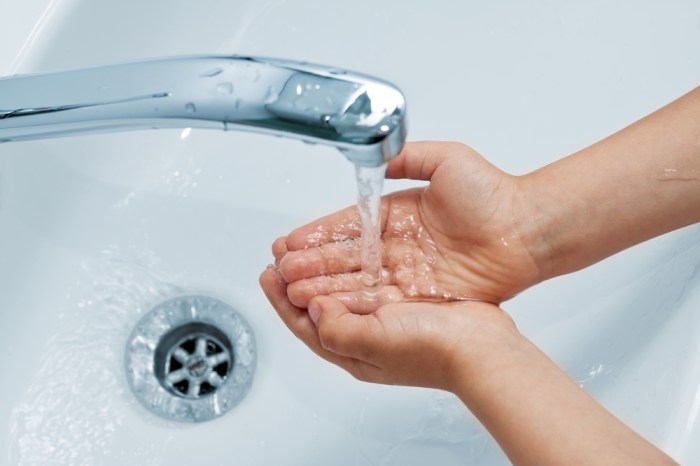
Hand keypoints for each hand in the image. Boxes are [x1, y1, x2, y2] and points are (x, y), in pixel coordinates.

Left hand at [259, 265, 518, 390]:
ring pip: (342, 290)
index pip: (303, 324)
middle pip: (319, 305)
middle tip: (282, 255)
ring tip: (307, 248)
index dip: (281, 299)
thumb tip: (315, 308)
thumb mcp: (373, 342)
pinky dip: (354, 266)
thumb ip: (336, 328)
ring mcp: (385, 320)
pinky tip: (350, 251)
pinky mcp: (405, 302)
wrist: (482, 348)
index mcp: (351, 350)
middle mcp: (364, 337)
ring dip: (323, 269)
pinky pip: (368, 281)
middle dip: (298, 280)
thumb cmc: (433, 350)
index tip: (267, 273)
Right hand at [275, 141, 542, 311]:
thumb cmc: (493, 193)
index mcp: (397, 214)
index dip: (317, 235)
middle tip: (280, 270)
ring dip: (324, 286)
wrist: (525, 229)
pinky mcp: (422, 295)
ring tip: (291, 290)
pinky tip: (327, 306)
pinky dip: (352, 304)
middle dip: (311, 264)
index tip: (290, 242)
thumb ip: (407, 159)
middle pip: (346, 258)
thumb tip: (377, 159)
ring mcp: (408, 272)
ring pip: (357, 281)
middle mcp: (397, 245)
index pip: (348, 226)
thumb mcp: (445, 159)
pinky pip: (381, 300)